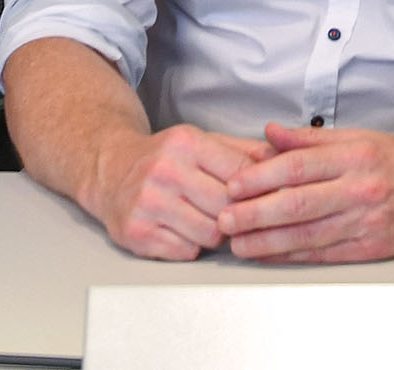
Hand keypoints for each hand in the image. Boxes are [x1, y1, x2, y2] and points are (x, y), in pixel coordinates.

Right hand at [82, 123, 270, 260]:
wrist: (109, 170)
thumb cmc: (163, 158)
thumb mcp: (201, 141)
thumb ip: (242, 151)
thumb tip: (283, 159)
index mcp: (186, 144)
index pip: (240, 174)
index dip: (256, 191)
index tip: (261, 198)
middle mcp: (165, 171)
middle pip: (227, 209)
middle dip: (235, 216)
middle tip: (230, 214)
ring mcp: (148, 203)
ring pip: (209, 235)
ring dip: (214, 234)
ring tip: (205, 221)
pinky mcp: (136, 232)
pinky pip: (185, 252)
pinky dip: (189, 246)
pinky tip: (182, 230)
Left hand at [219, 124, 393, 263]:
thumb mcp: (360, 137)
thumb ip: (311, 139)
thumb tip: (270, 134)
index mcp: (355, 155)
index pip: (298, 166)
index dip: (261, 177)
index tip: (234, 185)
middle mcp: (360, 188)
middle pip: (297, 203)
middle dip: (254, 213)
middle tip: (225, 219)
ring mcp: (365, 222)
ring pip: (307, 234)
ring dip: (267, 241)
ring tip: (239, 243)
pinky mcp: (371, 248)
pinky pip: (324, 254)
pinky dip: (293, 256)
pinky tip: (271, 255)